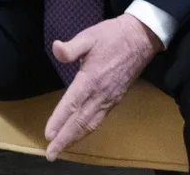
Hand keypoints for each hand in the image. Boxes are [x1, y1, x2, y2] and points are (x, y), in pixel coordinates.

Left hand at [44, 14, 162, 160]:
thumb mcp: (89, 36)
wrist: (141, 39)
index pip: (72, 104)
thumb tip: (55, 48)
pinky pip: (99, 119)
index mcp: (91, 79)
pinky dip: (87, 130)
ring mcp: (109, 98)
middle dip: (65, 139)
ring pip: (90, 123)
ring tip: (62, 149)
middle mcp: (100, 93)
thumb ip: (71, 47)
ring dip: (75, 138)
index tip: (48, 135)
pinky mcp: (115, 99)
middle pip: (80, 121)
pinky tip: (80, 134)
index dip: (59, 120)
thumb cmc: (112, 36)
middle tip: (51, 154)